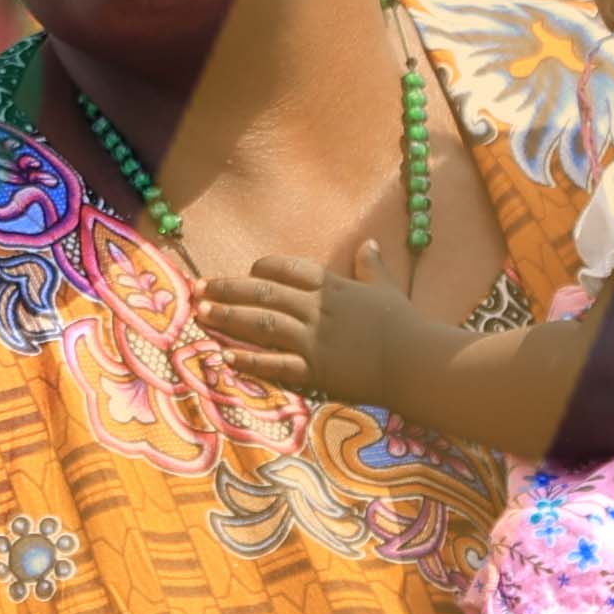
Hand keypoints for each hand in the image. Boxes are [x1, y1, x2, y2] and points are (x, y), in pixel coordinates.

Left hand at [198, 254, 416, 406]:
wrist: (415, 361)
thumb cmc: (404, 325)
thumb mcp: (386, 288)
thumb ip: (371, 267)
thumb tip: (369, 243)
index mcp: (332, 286)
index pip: (289, 269)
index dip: (264, 268)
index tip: (248, 270)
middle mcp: (316, 308)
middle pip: (264, 294)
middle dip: (228, 289)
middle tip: (199, 288)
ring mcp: (313, 339)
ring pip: (262, 324)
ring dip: (228, 318)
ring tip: (201, 313)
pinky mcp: (314, 370)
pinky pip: (274, 364)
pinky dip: (248, 360)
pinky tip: (225, 355)